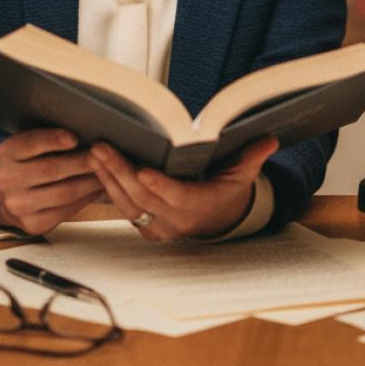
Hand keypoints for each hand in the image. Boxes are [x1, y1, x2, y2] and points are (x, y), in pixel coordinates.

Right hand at [0, 129, 102, 234]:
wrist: (9, 196)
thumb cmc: (31, 161)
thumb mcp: (32, 144)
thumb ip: (51, 137)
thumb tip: (87, 131)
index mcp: (7, 153)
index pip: (29, 144)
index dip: (52, 140)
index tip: (75, 138)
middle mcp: (7, 180)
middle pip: (52, 170)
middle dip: (83, 162)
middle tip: (106, 155)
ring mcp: (18, 205)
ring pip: (63, 193)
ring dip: (91, 182)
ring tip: (108, 171)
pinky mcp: (33, 224)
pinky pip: (66, 211)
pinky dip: (87, 198)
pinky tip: (99, 188)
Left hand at [88, 136, 278, 240]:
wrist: (220, 221)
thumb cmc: (229, 190)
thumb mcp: (243, 174)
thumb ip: (253, 156)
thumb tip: (270, 139)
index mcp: (200, 206)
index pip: (177, 197)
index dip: (160, 186)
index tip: (143, 170)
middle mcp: (175, 221)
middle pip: (143, 198)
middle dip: (120, 171)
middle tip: (102, 147)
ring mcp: (157, 226)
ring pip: (127, 203)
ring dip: (108, 177)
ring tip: (94, 152)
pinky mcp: (144, 226)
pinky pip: (123, 207)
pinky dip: (108, 186)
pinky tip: (96, 165)